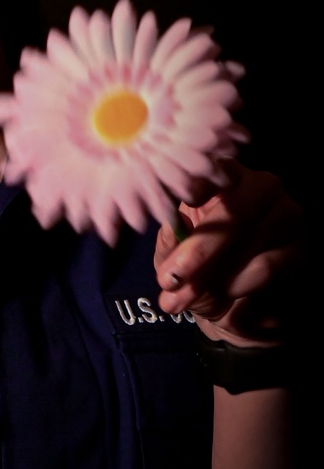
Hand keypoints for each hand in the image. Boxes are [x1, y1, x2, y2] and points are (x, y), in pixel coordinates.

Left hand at [154, 161, 303, 345]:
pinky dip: (239, 283)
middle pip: (234, 210)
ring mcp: (287, 212)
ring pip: (249, 242)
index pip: (214, 168)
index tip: (187, 201)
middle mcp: (260, 184)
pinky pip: (267, 265)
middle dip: (199, 249)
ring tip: (184, 298)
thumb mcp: (172, 251)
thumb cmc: (195, 262)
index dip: (199, 183)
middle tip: (169, 280)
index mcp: (223, 174)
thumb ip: (170, 241)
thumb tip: (173, 231)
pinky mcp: (301, 246)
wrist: (230, 299)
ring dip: (213, 275)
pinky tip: (223, 292)